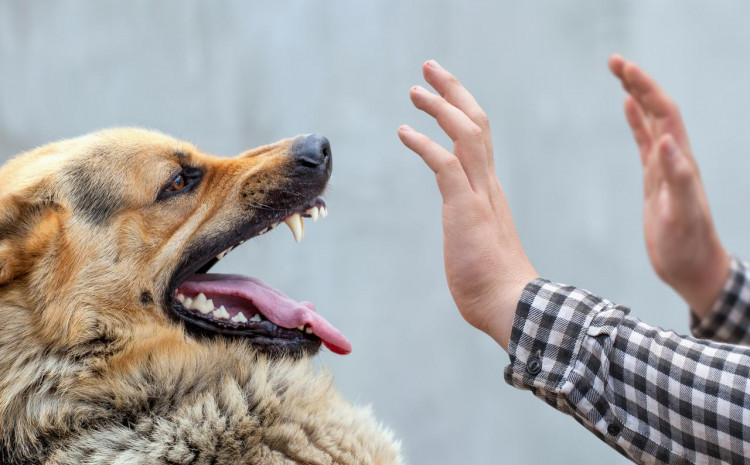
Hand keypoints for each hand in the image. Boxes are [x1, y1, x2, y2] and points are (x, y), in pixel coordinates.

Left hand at [398, 60, 537, 349]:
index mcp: (489, 191)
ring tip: (415, 89)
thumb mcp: (479, 246)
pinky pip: (445, 164)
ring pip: (466, 134)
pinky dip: (424, 143)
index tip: (444, 93)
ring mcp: (479, 195)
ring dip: (440, 107)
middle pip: (476, 123)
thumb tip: (466, 237)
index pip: (479, 138)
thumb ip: (472, 230)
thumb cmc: (494, 285)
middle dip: (453, 91)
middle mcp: (488, 185)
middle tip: (430, 69)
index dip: (461, 110)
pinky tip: (404, 131)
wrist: (512, 306)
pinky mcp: (465, 209)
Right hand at [609, 55, 728, 315]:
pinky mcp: (655, 179)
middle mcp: (675, 157)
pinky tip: (627, 109)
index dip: (645, 88)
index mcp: (681, 161)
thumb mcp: (683, 214)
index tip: (624, 69)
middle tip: (613, 61)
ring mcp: (665, 167)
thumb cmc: (688, 246)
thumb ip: (678, 177)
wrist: (692, 268)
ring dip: (636, 95)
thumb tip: (665, 139)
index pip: (664, 113)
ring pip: (651, 121)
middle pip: (657, 109)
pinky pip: (644, 142)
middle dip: (638, 82)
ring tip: (619, 74)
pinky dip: (635, 121)